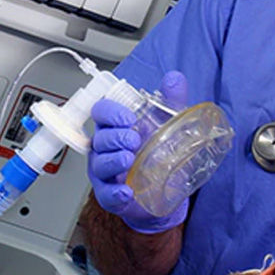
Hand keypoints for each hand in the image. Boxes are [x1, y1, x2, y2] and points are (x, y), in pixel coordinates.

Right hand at [87, 71, 189, 233]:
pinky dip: (115, 193)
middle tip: (134, 139)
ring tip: (129, 159)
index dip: (110, 112)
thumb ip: (171, 101)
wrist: (169, 191)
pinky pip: (106, 195)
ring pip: (99, 164)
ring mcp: (105, 173)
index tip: (128, 118)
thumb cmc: (160, 154)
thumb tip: (175, 78)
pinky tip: (126, 191)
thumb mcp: (169, 124)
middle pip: (99, 138)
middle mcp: (106, 149)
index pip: (101, 113)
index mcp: (115, 128)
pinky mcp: (111, 196)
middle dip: (114, 136)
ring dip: (112, 161)